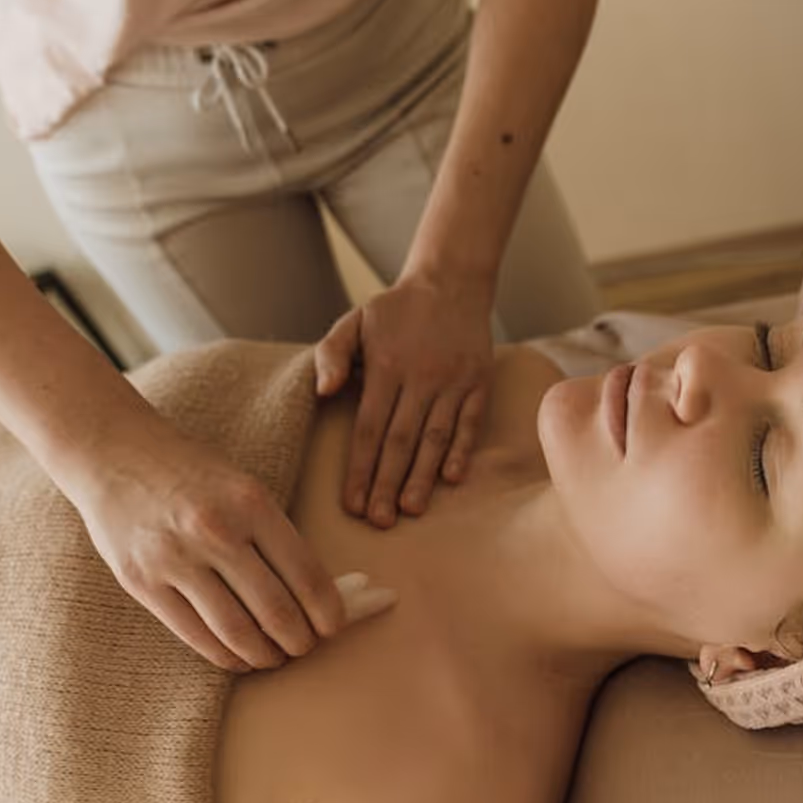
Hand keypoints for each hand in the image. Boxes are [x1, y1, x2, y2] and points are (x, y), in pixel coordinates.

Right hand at [72, 417, 378, 671]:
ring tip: (274, 657)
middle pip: (275, 610)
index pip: (306, 574)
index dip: (328, 612)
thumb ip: (276, 537)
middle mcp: (215, 531)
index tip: (333, 627)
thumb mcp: (246, 489)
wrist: (114, 452)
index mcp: (252, 503)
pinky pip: (193, 634)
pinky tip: (238, 657)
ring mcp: (175, 558)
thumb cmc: (192, 473)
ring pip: (236, 631)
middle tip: (306, 647)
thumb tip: (316, 595)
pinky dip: (224, 655)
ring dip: (264, 656)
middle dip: (300, 640)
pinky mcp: (141, 581)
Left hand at [314, 272, 493, 526]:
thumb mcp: (354, 320)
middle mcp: (421, 376)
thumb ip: (332, 354)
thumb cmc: (395, 311)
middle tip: (378, 521)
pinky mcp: (479, 382)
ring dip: (422, 476)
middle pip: (400, 440)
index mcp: (386, 365)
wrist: (451, 281)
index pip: (369, 427)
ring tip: (409, 509)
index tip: (353, 504)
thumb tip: (323, 392)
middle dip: (387, 484)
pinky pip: (470, 422)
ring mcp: (454, 380)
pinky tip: (450, 479)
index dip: (360, 469)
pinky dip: (461, 451)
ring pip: (435, 437)